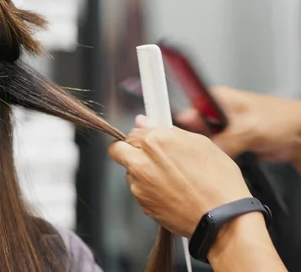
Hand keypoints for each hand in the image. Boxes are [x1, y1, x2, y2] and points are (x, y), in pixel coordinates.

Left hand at [108, 125, 251, 236]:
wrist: (221, 217)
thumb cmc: (218, 181)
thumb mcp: (200, 144)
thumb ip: (168, 131)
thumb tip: (145, 121)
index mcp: (155, 140)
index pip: (133, 132)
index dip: (144, 137)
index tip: (150, 142)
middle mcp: (141, 161)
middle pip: (117, 150)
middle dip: (127, 150)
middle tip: (145, 156)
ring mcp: (139, 184)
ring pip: (129, 172)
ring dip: (140, 172)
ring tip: (169, 178)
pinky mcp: (141, 202)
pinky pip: (138, 191)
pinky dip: (149, 190)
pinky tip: (170, 192)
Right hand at [176, 87, 300, 169]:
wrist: (298, 136)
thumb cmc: (281, 119)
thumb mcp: (247, 129)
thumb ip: (221, 141)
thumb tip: (200, 151)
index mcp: (215, 98)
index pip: (185, 111)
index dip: (179, 126)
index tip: (175, 139)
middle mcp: (215, 113)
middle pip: (190, 130)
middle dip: (192, 143)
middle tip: (196, 153)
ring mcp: (220, 128)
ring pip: (200, 144)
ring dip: (204, 153)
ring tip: (210, 158)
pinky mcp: (226, 142)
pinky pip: (212, 153)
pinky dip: (213, 159)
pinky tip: (216, 163)